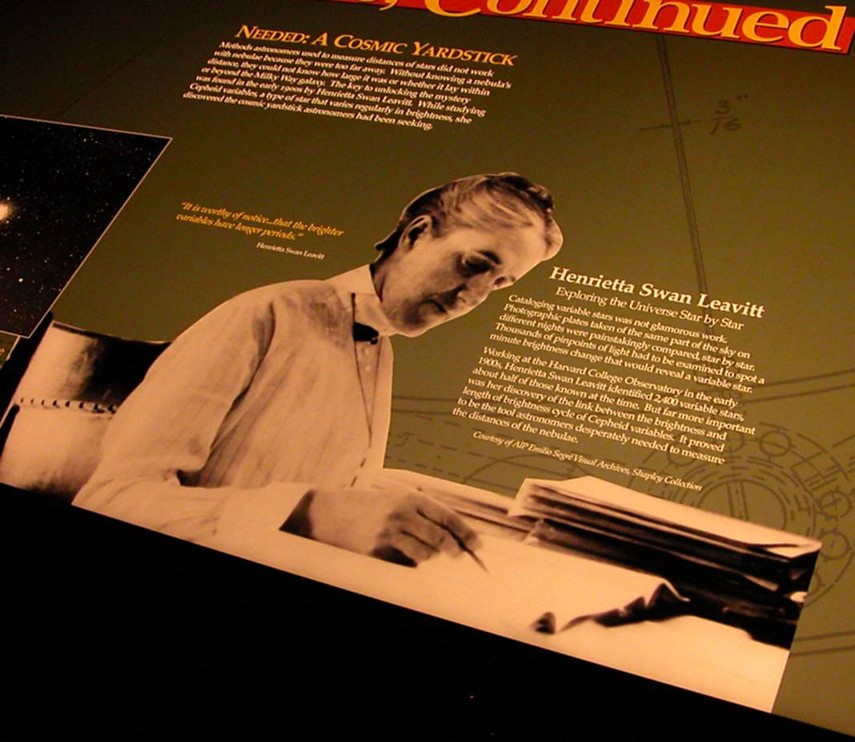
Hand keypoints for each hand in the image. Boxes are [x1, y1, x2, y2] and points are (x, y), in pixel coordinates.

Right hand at [283, 486, 481, 566]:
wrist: (327, 513)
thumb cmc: (364, 506)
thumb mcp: (393, 498)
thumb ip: (419, 511)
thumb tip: (450, 532)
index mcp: (409, 498)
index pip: (447, 517)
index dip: (466, 533)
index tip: (477, 545)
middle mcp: (402, 514)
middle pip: (441, 538)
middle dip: (455, 550)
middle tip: (460, 556)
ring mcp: (389, 534)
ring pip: (425, 554)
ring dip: (429, 557)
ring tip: (422, 552)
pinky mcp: (377, 552)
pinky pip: (404, 563)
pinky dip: (408, 563)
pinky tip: (400, 555)